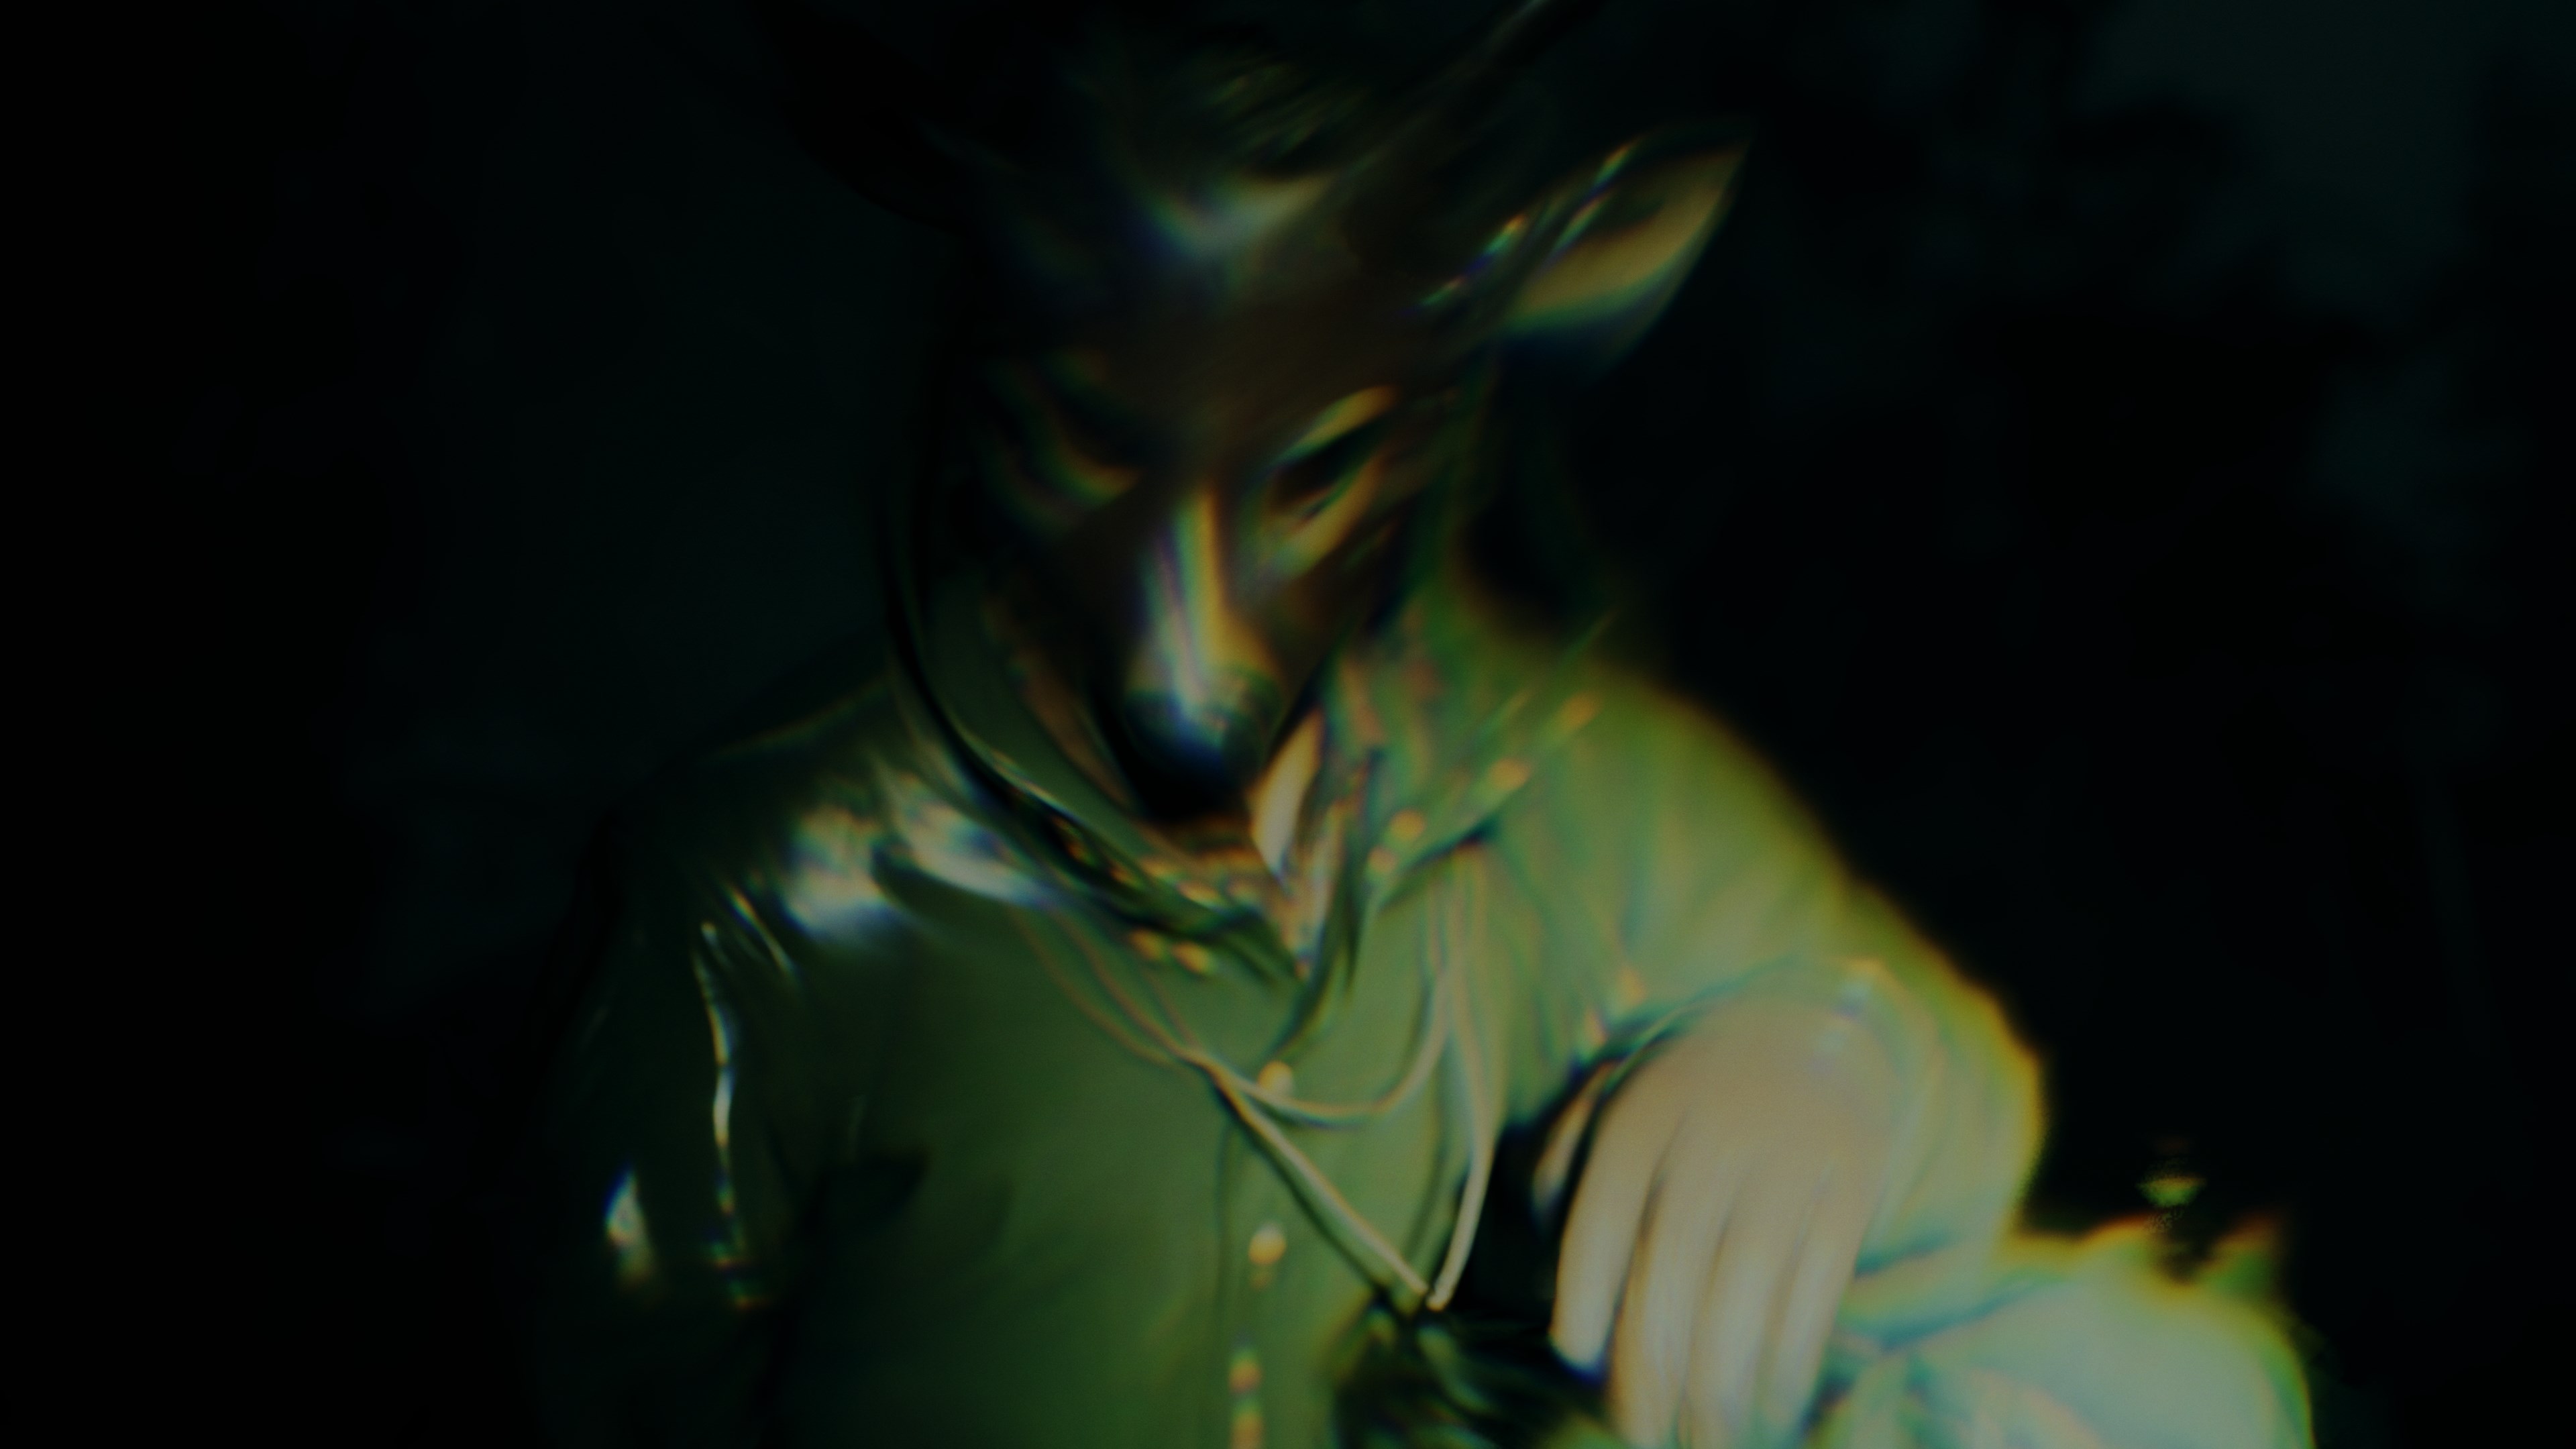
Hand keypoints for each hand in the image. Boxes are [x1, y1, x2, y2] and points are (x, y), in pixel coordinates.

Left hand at [1550, 999, 1904, 1447]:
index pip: (1605, 1208)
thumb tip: (1536, 1269)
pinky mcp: (1854, 1184)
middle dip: (1652, 1354)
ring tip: (1704, 1431)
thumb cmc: (1693, 1091)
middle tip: (1638, 1426)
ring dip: (1723, 1372)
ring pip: (1748, 1280)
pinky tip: (1772, 1398)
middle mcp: (1717, 1131)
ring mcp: (1792, 1157)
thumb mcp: (1618, 1097)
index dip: (1587, 1286)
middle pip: (1674, 1259)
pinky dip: (1793, 1352)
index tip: (1575, 1352)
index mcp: (1647, 1110)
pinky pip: (1818, 1282)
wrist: (1822, 1028)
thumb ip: (1565, 1165)